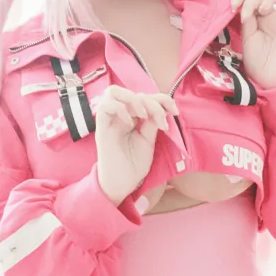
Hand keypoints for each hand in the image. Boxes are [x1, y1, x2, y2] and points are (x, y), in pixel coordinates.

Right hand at [93, 86, 176, 204]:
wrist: (122, 184)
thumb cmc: (134, 164)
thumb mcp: (149, 140)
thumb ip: (152, 122)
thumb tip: (161, 107)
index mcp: (133, 117)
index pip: (145, 96)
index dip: (162, 99)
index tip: (174, 111)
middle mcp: (121, 115)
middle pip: (133, 92)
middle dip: (151, 100)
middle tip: (159, 119)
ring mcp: (110, 120)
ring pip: (113, 91)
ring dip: (133, 99)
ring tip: (143, 115)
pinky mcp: (101, 128)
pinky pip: (105, 107)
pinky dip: (120, 109)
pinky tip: (130, 122)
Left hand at [234, 0, 275, 87]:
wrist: (266, 77)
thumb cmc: (256, 59)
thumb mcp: (247, 35)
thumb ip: (249, 17)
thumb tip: (247, 3)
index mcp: (258, 16)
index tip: (233, 7)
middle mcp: (272, 15)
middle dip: (252, 0)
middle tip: (245, 14)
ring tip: (262, 9)